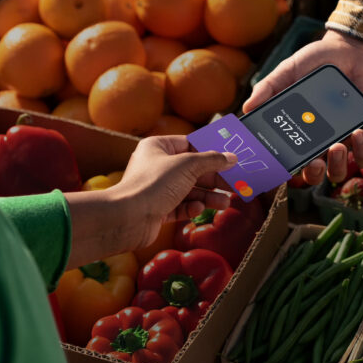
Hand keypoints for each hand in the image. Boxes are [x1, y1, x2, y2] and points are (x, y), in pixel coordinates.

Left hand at [113, 136, 236, 247]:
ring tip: (225, 203)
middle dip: (213, 178)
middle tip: (234, 184)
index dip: (210, 151)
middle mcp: (156, 166)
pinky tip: (198, 210)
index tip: (229, 157)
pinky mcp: (157, 209)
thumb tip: (231, 157)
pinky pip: (180, 206)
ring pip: (189, 190)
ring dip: (207, 196)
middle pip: (192, 169)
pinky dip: (191, 208)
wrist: (128, 218)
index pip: (189, 144)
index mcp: (158, 147)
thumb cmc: (154, 183)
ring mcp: (156, 189)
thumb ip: (212, 160)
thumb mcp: (188, 165)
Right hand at [243, 29, 362, 184]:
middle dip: (312, 174)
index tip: (278, 165)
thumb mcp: (288, 71)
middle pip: (312, 174)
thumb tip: (247, 107)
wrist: (351, 50)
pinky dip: (362, 150)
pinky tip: (356, 132)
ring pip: (338, 171)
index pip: (286, 159)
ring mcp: (342, 140)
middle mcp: (318, 142)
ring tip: (335, 147)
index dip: (281, 169)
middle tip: (313, 162)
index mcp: (297, 131)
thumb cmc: (316, 62)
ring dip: (337, 166)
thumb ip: (268, 87)